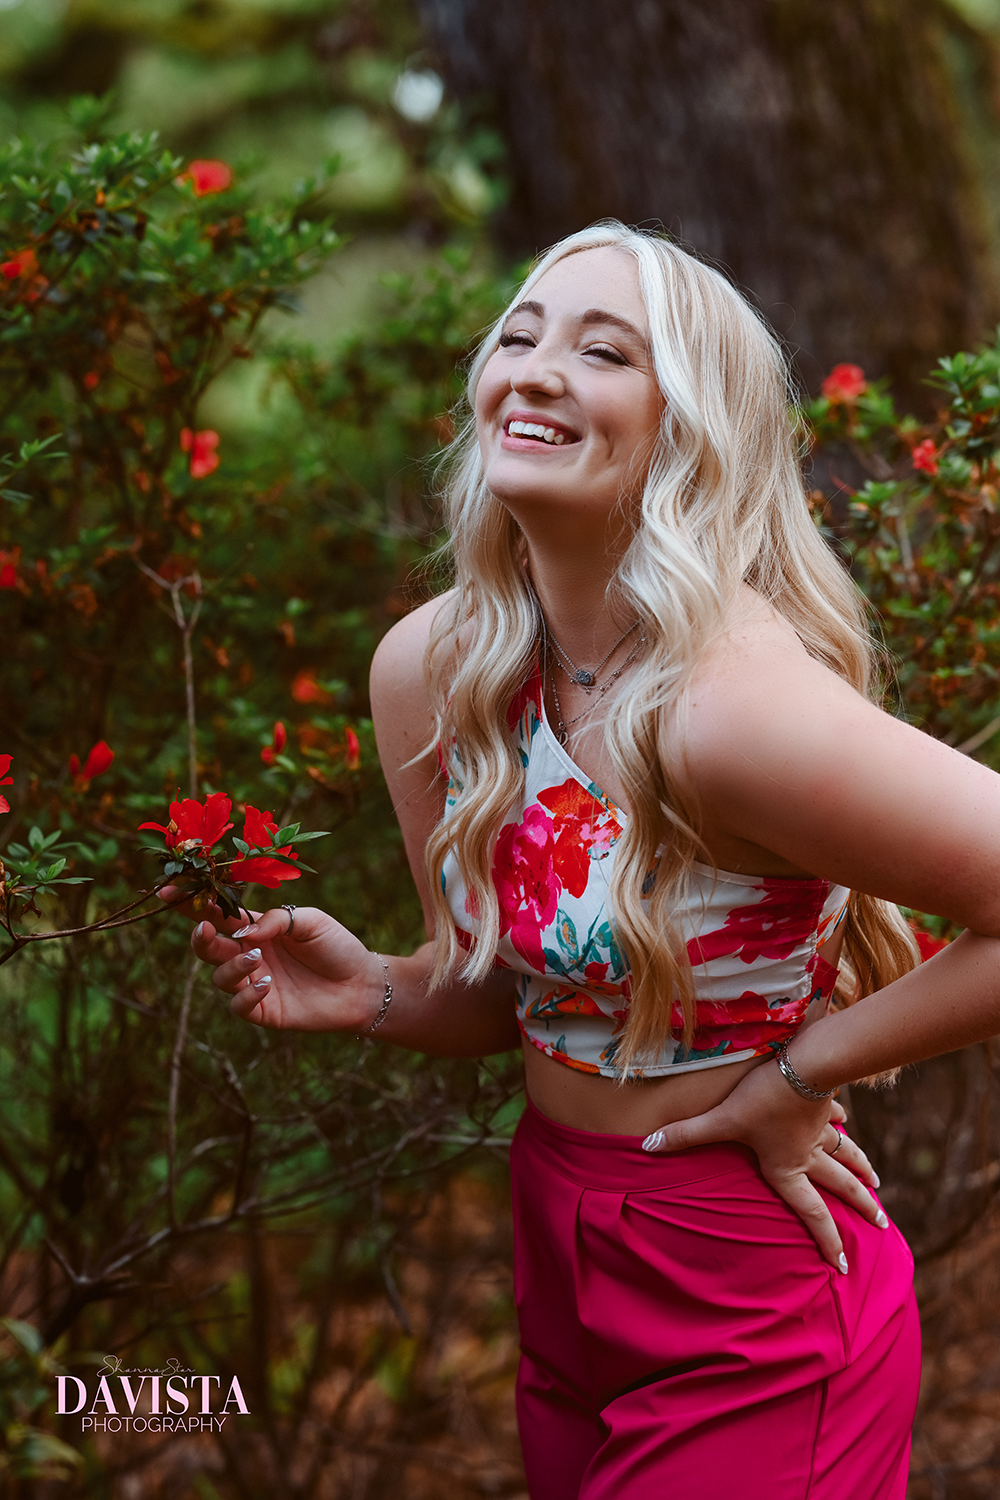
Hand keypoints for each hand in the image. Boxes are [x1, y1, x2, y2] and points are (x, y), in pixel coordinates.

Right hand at [186, 900, 385, 1031]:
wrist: (361, 984)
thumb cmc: (336, 946)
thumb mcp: (310, 920)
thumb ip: (276, 919)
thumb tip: (243, 930)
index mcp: (256, 928)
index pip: (217, 914)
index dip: (191, 904)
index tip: (168, 892)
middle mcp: (248, 954)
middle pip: (208, 946)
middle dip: (200, 937)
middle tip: (206, 929)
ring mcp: (253, 983)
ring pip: (220, 976)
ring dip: (231, 965)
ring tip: (256, 958)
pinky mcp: (263, 1010)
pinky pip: (238, 1005)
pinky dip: (245, 995)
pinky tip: (266, 984)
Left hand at [641, 1060, 886, 1272]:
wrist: (805, 1062)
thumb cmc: (764, 1097)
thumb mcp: (723, 1119)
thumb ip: (687, 1134)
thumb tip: (648, 1147)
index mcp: (788, 1167)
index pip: (811, 1213)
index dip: (827, 1241)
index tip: (844, 1265)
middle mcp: (810, 1153)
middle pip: (840, 1186)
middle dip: (860, 1207)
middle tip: (881, 1226)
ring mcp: (821, 1127)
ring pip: (846, 1154)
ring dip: (861, 1170)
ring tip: (876, 1184)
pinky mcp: (823, 1100)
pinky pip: (835, 1116)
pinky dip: (842, 1121)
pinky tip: (845, 1118)